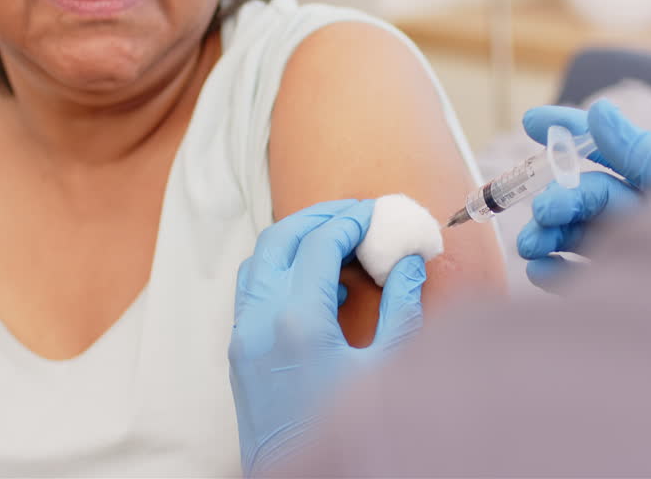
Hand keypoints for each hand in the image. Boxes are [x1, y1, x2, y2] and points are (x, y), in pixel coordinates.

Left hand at [228, 199, 427, 476]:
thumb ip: (402, 308)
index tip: (379, 213)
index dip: (353, 220)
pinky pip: (253, 291)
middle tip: (358, 213)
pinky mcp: (238, 354)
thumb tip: (411, 262)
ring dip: (296, 239)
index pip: (321, 241)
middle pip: (281, 237)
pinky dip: (282, 270)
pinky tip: (323, 285)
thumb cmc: (348, 436)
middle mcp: (260, 320)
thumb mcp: (388, 370)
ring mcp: (243, 336)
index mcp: (298, 320)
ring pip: (260, 260)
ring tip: (340, 240)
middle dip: (320, 216)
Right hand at [517, 99, 650, 288]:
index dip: (571, 130)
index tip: (531, 121)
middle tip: (543, 212)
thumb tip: (600, 113)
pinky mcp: (621, 293)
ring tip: (531, 245)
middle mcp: (644, 216)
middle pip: (590, 197)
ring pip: (578, 236)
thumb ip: (640, 154)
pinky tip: (539, 269)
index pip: (610, 148)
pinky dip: (555, 272)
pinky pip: (580, 278)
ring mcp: (631, 255)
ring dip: (548, 235)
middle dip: (559, 198)